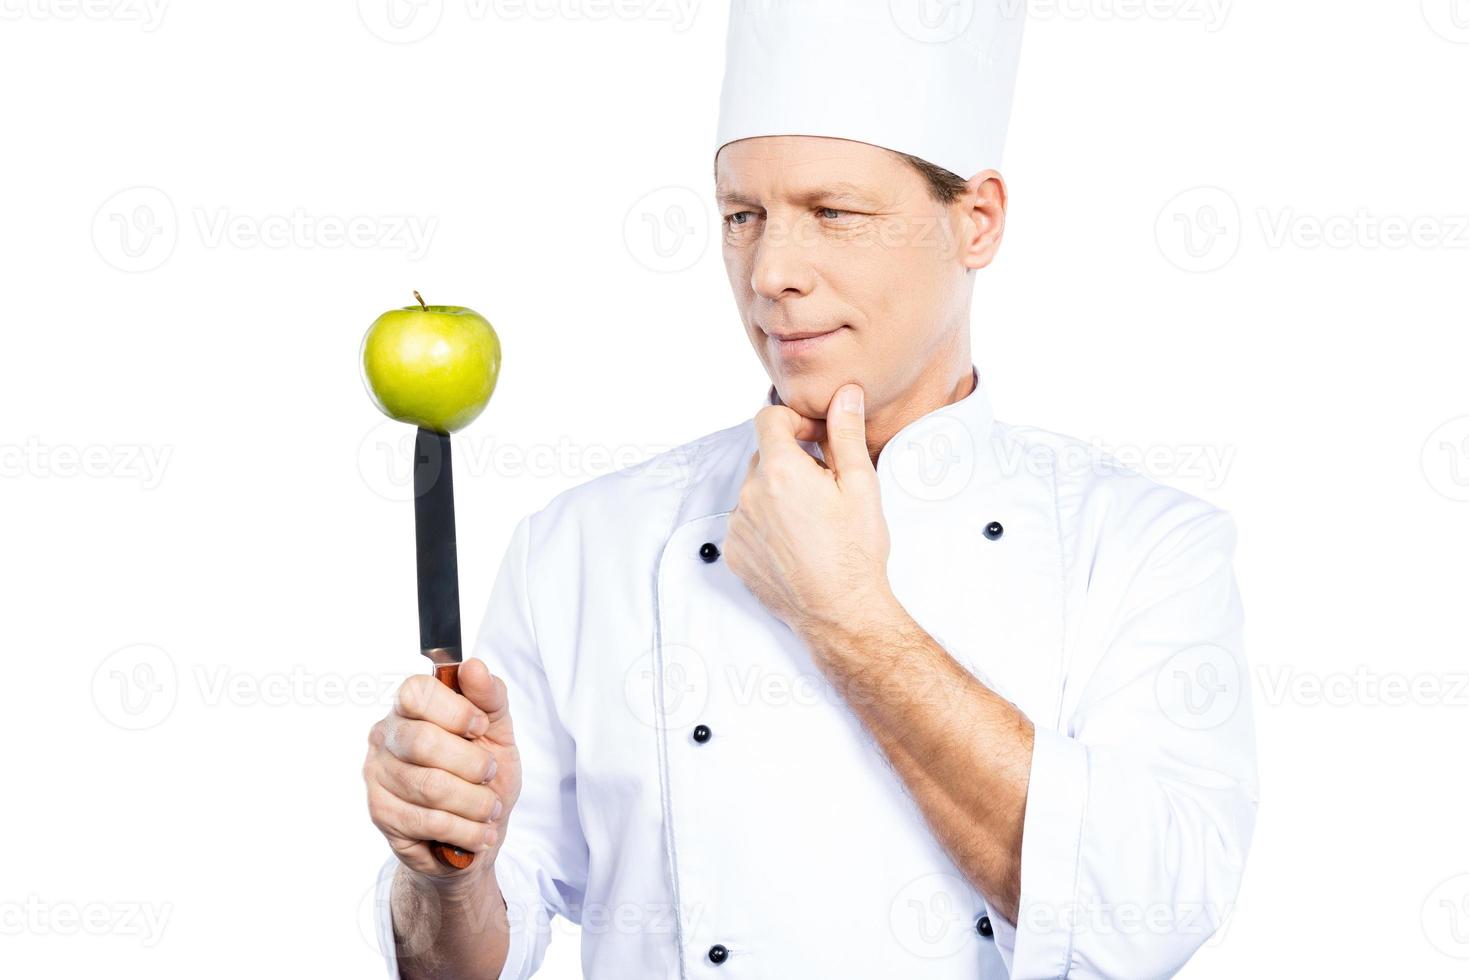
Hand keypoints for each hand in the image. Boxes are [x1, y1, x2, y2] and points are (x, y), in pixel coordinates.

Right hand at [364, 658, 521, 880]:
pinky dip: (465, 830)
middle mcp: (386, 735)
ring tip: (491, 810)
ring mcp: (378, 775)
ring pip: (428, 786)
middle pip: (423, 741)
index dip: (455, 711)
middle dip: (471, 763)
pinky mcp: (380, 813)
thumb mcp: (498, 732)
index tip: (481, 728)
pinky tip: (480, 833)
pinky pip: (426, 821)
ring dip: (474, 802)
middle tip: (491, 774)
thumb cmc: (484, 775)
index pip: (417, 692)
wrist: (475, 833)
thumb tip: (473, 666)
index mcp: (411, 706)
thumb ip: (490, 697)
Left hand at [725, 383, 894, 636]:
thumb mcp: (860, 485)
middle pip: (763, 455)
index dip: (794, 420)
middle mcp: (749, 495)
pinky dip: (765, 522)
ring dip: (777, 493)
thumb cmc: (856, 553)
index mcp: (780, 471)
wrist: (841, 613)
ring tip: (811, 520)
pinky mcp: (734, 553)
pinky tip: (795, 541)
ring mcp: (737, 526)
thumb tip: (843, 395)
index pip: (768, 418)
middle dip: (790, 460)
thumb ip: (845, 433)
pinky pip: (745, 522)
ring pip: (754, 490)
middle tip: (824, 485)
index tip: (816, 437)